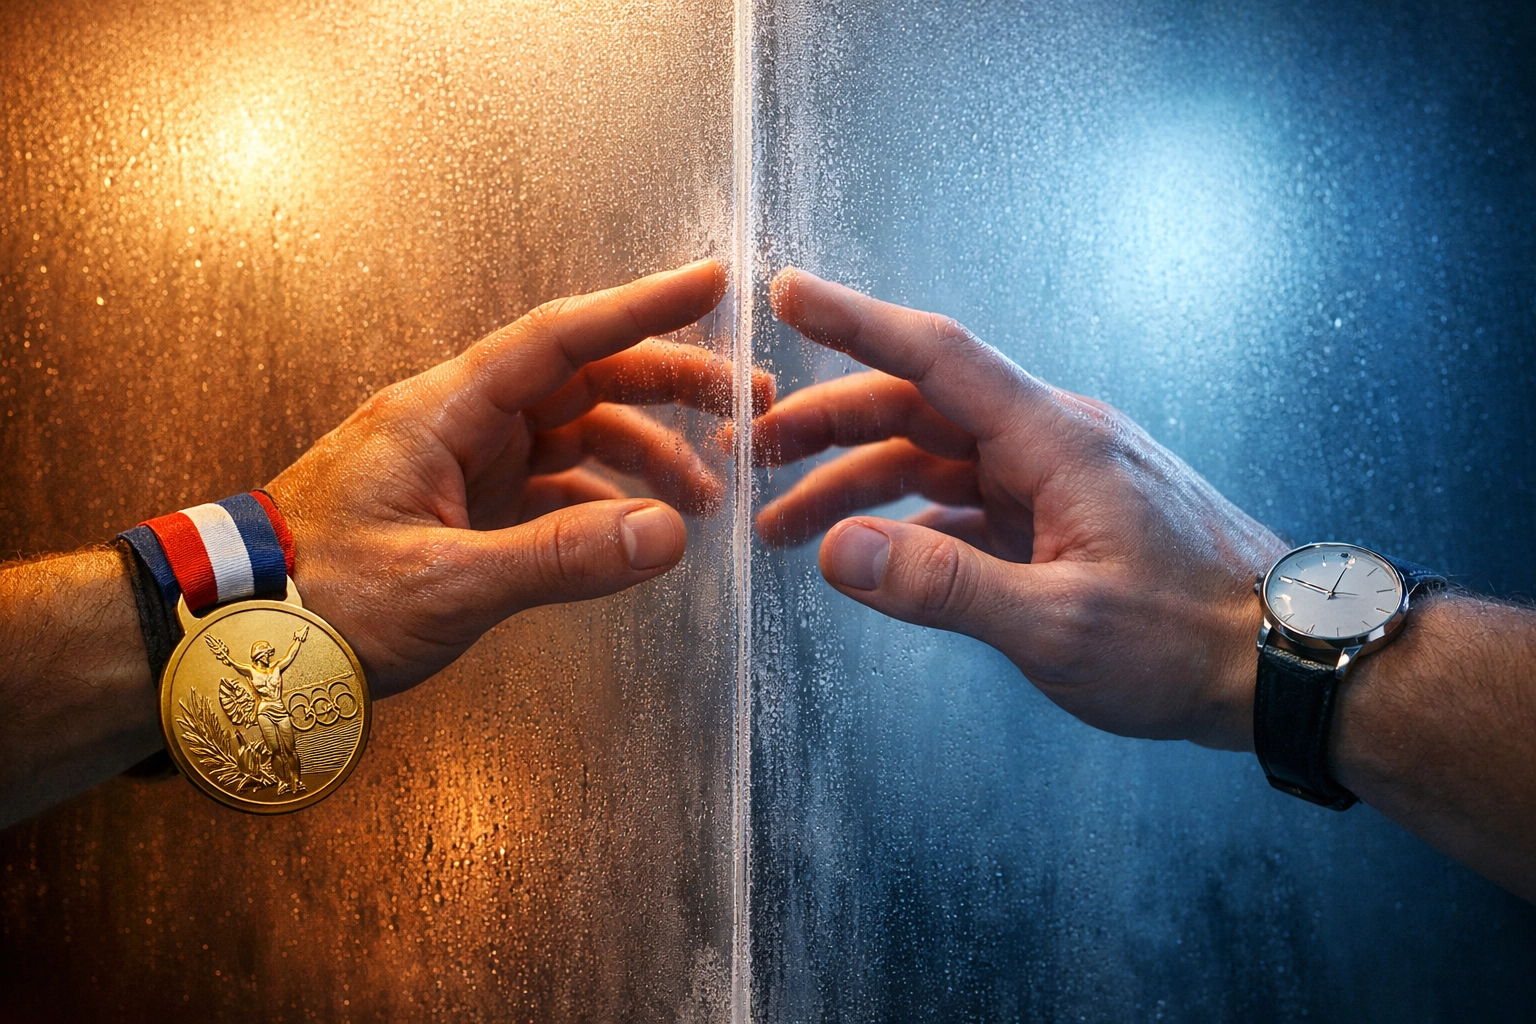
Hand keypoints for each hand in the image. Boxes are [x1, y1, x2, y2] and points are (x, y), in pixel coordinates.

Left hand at [266, 259, 770, 698]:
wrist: (234, 638)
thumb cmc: (315, 600)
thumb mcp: (444, 585)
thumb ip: (558, 558)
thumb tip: (666, 535)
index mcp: (442, 412)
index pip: (559, 338)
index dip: (641, 308)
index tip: (711, 284)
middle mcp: (458, 423)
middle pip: (584, 379)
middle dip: (670, 385)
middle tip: (747, 406)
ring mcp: (463, 463)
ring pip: (577, 433)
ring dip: (646, 456)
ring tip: (707, 497)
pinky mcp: (465, 504)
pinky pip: (554, 482)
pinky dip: (606, 499)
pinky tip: (644, 527)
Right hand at [754, 268, 1284, 750]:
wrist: (1285, 662)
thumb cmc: (1188, 642)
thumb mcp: (1059, 626)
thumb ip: (945, 586)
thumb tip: (838, 550)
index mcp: (1055, 441)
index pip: (935, 357)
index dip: (855, 322)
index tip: (787, 293)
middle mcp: (1053, 442)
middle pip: (919, 407)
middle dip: (828, 425)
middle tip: (754, 457)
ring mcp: (1058, 479)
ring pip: (937, 458)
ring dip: (860, 484)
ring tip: (787, 529)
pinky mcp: (1064, 518)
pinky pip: (968, 501)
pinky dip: (912, 520)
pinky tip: (874, 553)